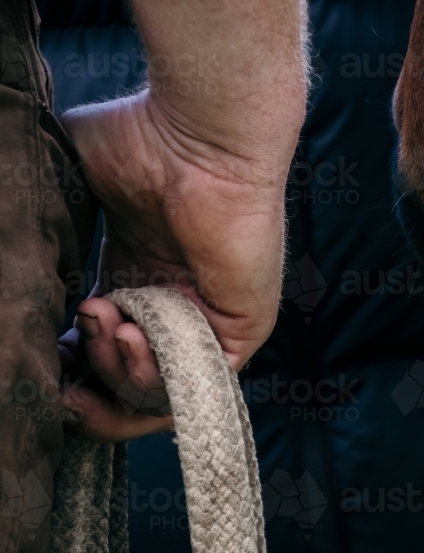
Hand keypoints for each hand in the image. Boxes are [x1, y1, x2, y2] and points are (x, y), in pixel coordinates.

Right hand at [59, 90, 289, 441]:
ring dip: (116, 371)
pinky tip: (128, 335)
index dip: (68, 366)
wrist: (197, 134)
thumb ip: (47, 231)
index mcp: (136, 278)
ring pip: (159, 389)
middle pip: (129, 383)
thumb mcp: (73, 191)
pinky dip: (153, 375)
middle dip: (88, 382)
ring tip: (105, 324)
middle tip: (64, 360)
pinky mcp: (242, 328)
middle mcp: (174, 304)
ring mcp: (209, 319)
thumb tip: (15, 271)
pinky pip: (200, 381)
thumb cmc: (140, 140)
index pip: (102, 348)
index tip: (39, 360)